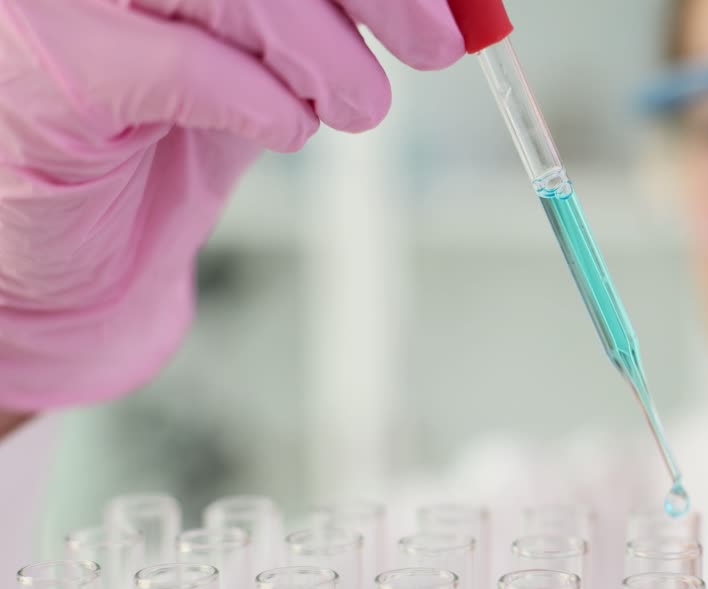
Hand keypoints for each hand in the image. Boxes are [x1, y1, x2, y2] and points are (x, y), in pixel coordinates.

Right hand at [0, 0, 464, 408]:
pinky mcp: (56, 70)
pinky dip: (262, 104)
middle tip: (435, 46)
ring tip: (357, 104)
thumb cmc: (168, 129)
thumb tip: (442, 3)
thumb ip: (328, 10)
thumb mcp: (264, 49)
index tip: (446, 5)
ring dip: (326, 55)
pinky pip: (186, 67)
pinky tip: (283, 126)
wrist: (81, 240)